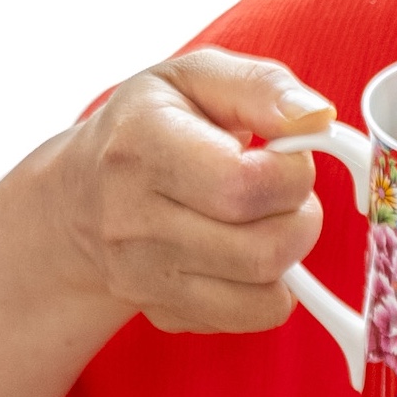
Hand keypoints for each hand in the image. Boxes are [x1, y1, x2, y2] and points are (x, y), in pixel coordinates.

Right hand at [41, 48, 334, 333]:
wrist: (79, 196)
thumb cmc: (150, 126)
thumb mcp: (197, 77)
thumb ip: (263, 87)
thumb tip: (317, 118)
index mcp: (142, 145)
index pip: (243, 186)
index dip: (292, 175)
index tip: (288, 158)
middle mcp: (132, 219)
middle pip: (261, 251)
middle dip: (301, 220)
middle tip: (286, 195)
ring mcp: (143, 276)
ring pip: (263, 295)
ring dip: (288, 257)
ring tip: (266, 222)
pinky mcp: (161, 312)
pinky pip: (250, 318)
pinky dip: (266, 290)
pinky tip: (243, 254)